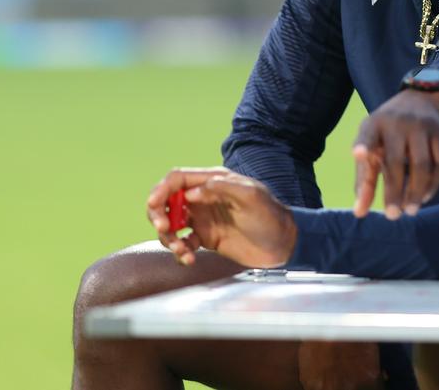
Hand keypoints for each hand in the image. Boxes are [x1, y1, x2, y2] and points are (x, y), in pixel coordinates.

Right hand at [146, 167, 296, 267]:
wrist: (284, 244)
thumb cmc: (271, 216)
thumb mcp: (251, 197)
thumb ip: (223, 188)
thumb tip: (191, 192)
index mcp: (215, 181)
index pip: (178, 179)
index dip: (161, 189)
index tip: (155, 205)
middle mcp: (205, 198)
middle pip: (167, 200)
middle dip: (158, 214)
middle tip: (165, 229)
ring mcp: (203, 218)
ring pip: (170, 224)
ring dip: (167, 238)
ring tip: (181, 250)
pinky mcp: (206, 238)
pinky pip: (181, 243)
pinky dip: (179, 251)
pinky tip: (188, 259)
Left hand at [352, 89, 438, 219]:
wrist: (421, 100)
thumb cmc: (387, 133)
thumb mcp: (372, 146)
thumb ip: (365, 178)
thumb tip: (359, 213)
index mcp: (374, 124)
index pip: (367, 134)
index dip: (363, 144)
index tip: (358, 155)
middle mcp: (397, 122)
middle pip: (396, 161)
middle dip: (394, 191)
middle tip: (392, 215)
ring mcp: (421, 126)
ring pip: (422, 165)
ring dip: (416, 191)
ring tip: (410, 210)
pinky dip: (433, 183)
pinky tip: (425, 196)